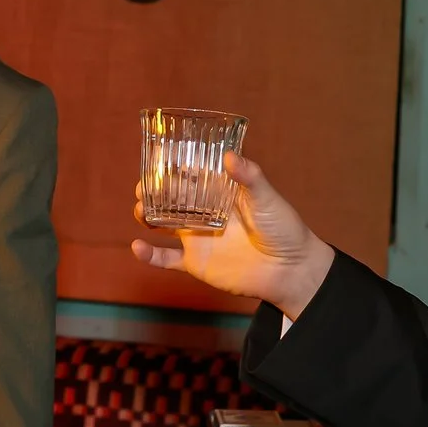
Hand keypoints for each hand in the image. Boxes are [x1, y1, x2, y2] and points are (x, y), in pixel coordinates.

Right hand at [130, 153, 335, 318]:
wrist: (290, 270)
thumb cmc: (284, 229)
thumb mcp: (268, 199)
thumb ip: (249, 178)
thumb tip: (229, 156)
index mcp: (219, 194)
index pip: (190, 176)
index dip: (172, 168)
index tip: (157, 159)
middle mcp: (204, 213)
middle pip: (169, 198)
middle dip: (152, 191)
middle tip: (143, 186)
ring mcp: (197, 238)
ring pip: (162, 225)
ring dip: (146, 216)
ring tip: (140, 209)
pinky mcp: (195, 262)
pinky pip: (166, 259)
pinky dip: (149, 255)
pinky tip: (137, 247)